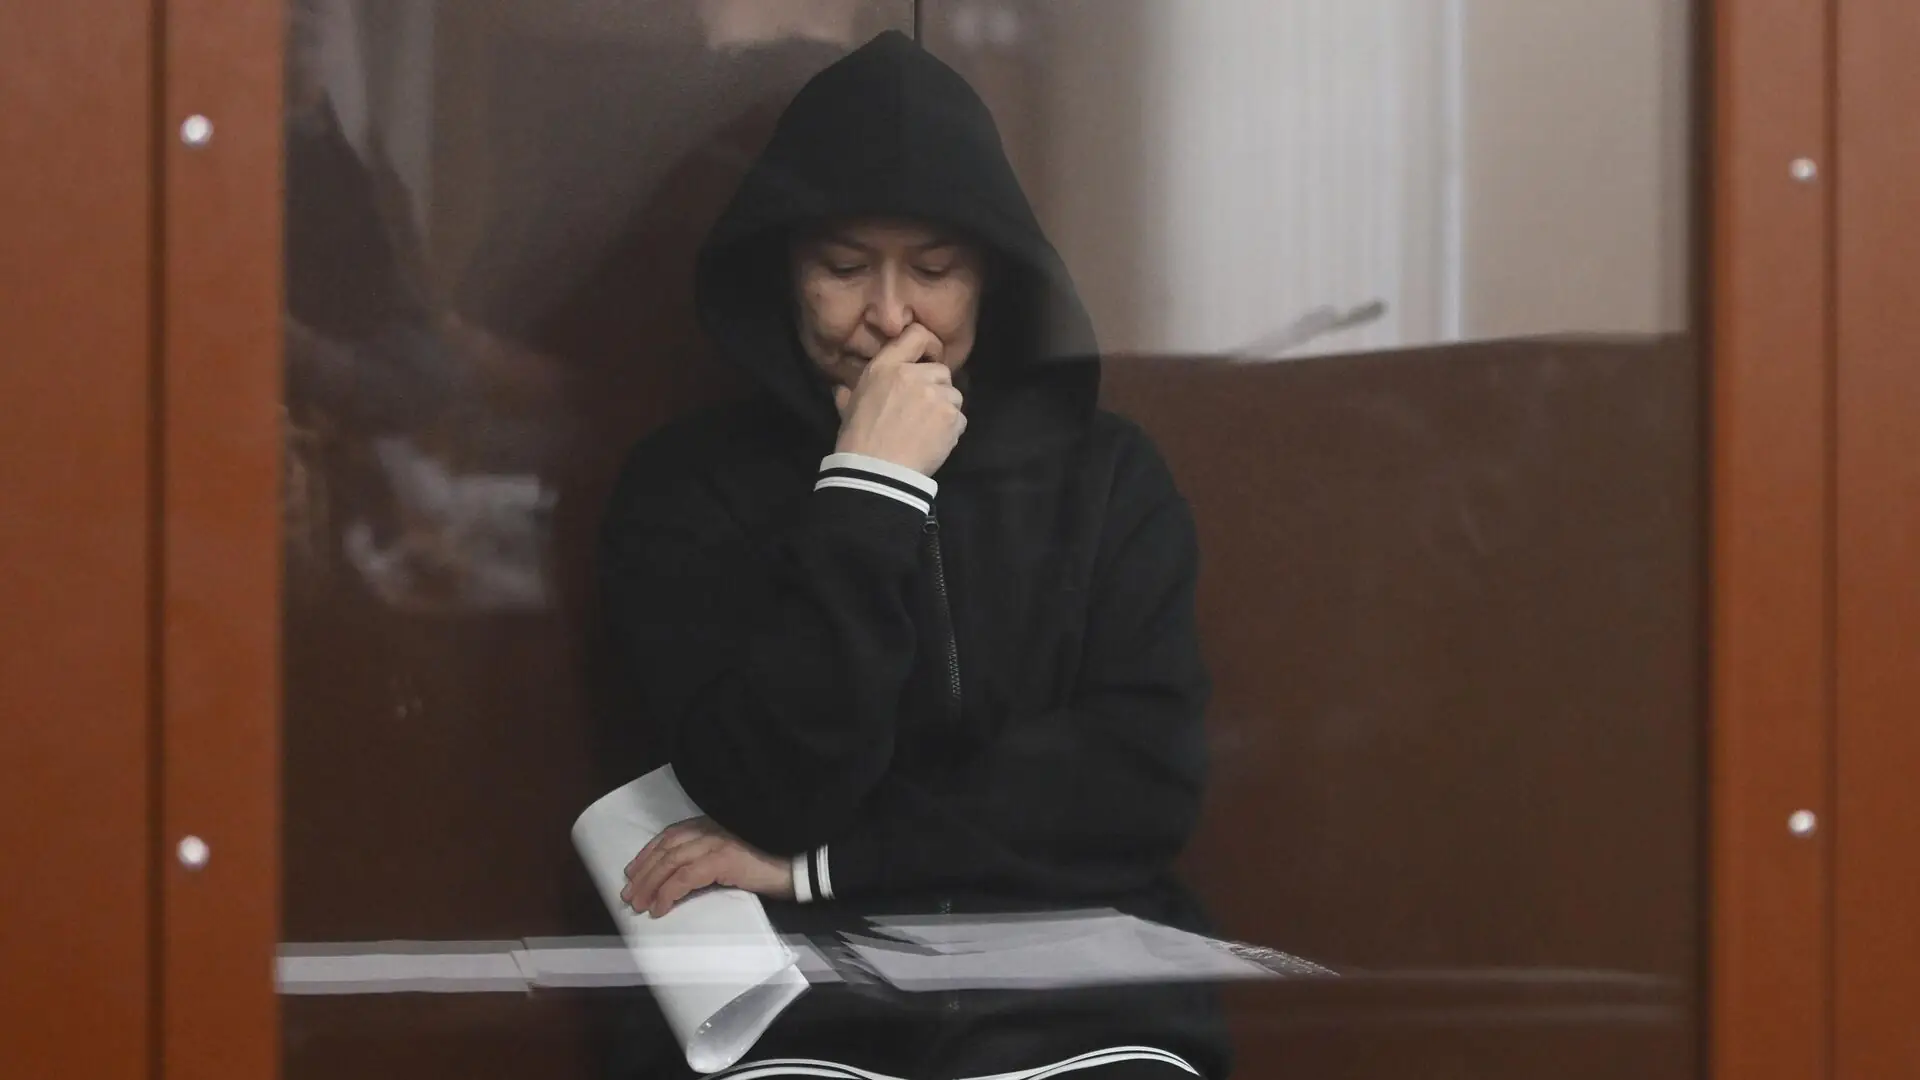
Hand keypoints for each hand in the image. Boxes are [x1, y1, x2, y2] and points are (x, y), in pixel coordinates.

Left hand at [620, 816, 792, 917]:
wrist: (795, 866)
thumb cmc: (766, 864)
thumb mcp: (730, 856)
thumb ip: (707, 857)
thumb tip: (677, 878)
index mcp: (710, 824)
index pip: (669, 836)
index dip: (647, 854)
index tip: (632, 872)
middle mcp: (709, 828)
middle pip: (665, 849)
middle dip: (643, 873)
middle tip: (628, 894)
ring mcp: (715, 842)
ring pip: (670, 863)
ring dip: (650, 885)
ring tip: (639, 904)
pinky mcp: (722, 860)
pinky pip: (685, 878)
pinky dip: (668, 893)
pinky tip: (660, 907)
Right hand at [833, 324, 966, 476]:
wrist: (877, 472)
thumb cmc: (858, 440)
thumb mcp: (848, 407)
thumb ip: (849, 391)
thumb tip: (840, 388)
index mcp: (886, 366)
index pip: (917, 334)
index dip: (929, 346)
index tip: (928, 359)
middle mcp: (913, 374)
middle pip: (941, 370)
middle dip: (936, 387)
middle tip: (922, 410)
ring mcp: (935, 395)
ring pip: (954, 395)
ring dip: (945, 409)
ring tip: (927, 429)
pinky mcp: (951, 417)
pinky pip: (960, 418)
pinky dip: (951, 429)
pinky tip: (934, 441)